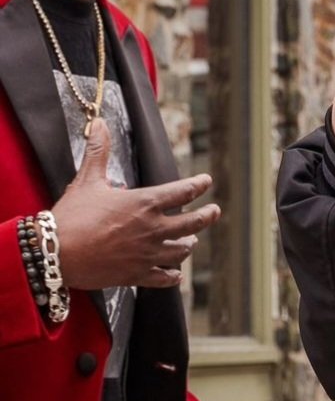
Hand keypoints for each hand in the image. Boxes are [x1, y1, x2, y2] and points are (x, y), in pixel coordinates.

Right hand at [50, 117, 219, 289]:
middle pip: (193, 223)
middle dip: (207, 216)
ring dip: (188, 245)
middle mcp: (152, 228)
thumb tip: (99, 122)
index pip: (183, 191)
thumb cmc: (71, 216)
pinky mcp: (135, 275)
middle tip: (215, 211)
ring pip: (181, 251)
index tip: (207, 181)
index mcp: (144, 203)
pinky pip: (164, 278)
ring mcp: (146, 254)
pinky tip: (176, 273)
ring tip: (191, 241)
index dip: (199, 184)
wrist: (53, 254)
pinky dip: (173, 275)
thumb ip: (98, 151)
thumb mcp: (87, 180)